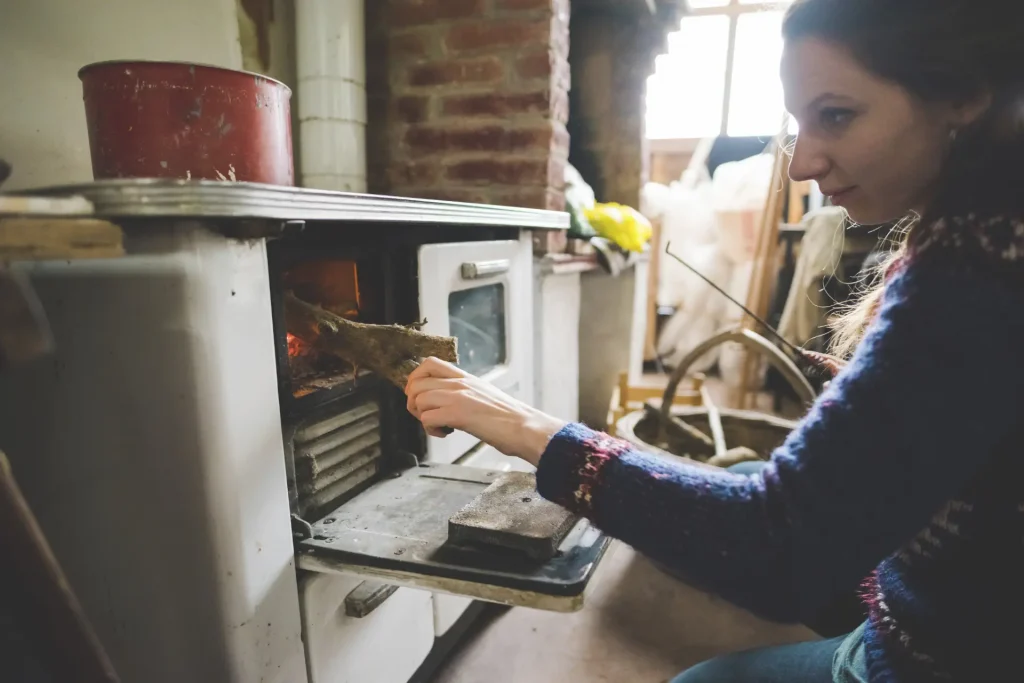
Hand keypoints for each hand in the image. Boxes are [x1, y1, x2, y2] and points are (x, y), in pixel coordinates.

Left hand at [405, 357, 566, 466]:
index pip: (429, 363)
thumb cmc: (508, 417)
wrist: (524, 427)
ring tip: (439, 426)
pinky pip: (427, 419)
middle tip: (426, 415)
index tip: (419, 395)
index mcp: (465, 377)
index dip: (415, 378)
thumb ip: (463, 393)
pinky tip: (445, 433)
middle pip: (416, 382)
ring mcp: (458, 397)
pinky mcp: (458, 414)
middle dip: (413, 402)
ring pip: (418, 400)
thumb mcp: (484, 395)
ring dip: (422, 417)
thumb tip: (445, 401)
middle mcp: (459, 384)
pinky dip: (430, 430)